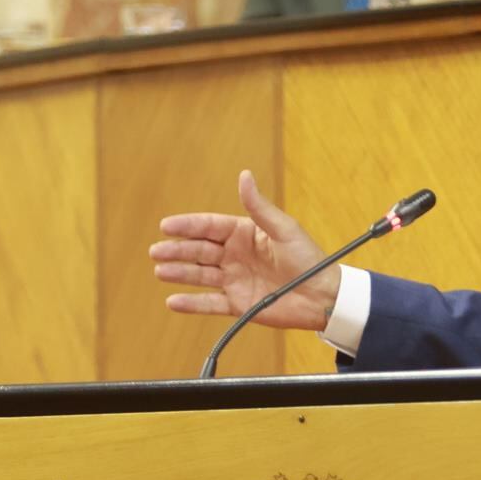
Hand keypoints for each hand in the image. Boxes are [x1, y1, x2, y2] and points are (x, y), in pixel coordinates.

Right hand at [149, 170, 339, 329]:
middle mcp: (235, 256)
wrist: (323, 296)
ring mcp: (235, 280)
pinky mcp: (238, 304)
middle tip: (156, 251)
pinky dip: (192, 303)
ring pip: (200, 275)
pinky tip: (173, 301)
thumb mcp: (284, 229)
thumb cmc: (308, 258)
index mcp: (245, 234)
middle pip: (200, 251)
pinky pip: (210, 303)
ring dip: (179, 273)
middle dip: (177, 250)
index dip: (188, 226)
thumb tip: (244, 175)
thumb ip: (259, 207)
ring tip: (160, 271)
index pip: (210, 227)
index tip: (166, 225)